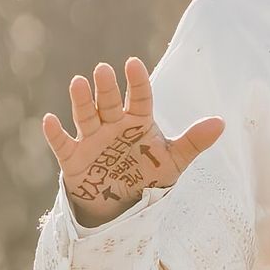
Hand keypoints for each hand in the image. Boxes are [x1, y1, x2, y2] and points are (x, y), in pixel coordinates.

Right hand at [41, 58, 224, 227]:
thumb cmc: (148, 175)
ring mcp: (92, 139)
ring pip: (86, 116)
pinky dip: (55, 133)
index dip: (137, 82)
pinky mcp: (74, 158)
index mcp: (138, 121)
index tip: (133, 64)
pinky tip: (48, 121)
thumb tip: (221, 123)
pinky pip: (63, 144)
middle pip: (110, 102)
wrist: (122, 205)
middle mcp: (113, 124)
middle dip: (107, 87)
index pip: (140, 97)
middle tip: (104, 69)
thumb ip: (194, 141)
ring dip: (82, 101)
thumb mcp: (173, 161)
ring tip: (78, 82)